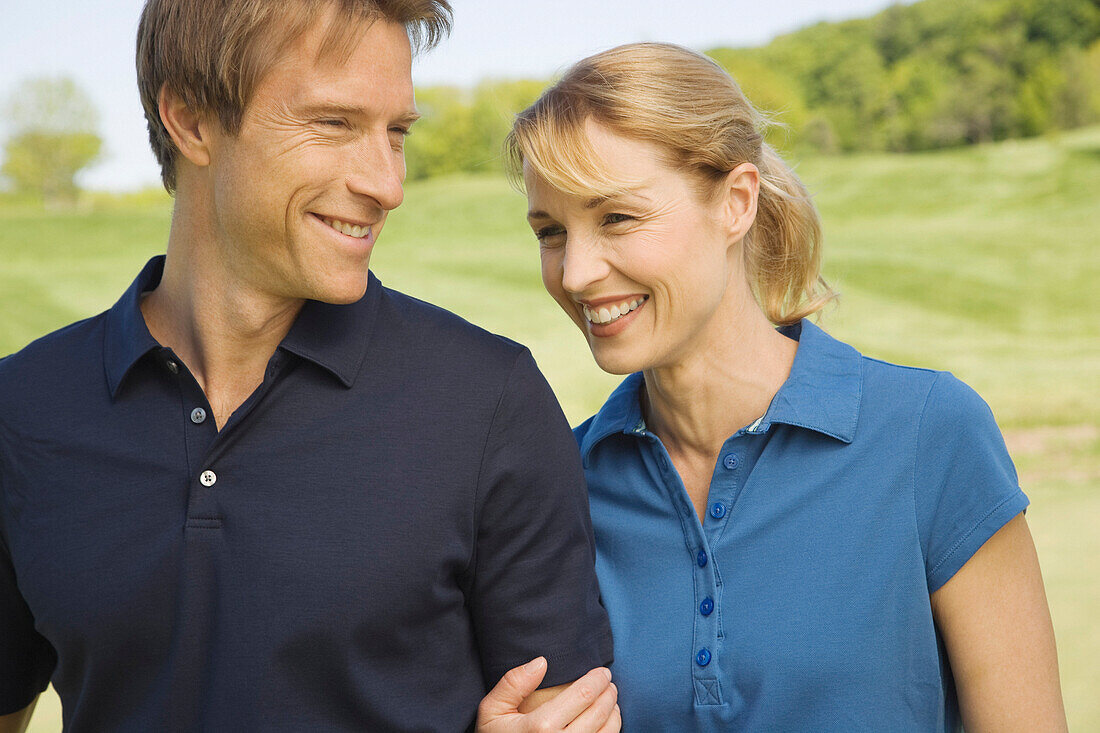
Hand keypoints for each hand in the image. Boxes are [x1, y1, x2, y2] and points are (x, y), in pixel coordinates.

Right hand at [476, 657, 620, 731]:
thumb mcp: (491, 710)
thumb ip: (512, 684)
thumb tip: (542, 662)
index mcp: (540, 727)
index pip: (583, 695)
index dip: (597, 680)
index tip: (602, 672)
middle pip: (599, 713)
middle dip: (608, 693)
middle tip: (609, 682)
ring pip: (607, 732)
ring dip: (613, 712)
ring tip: (611, 699)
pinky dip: (611, 730)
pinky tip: (608, 721)